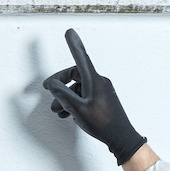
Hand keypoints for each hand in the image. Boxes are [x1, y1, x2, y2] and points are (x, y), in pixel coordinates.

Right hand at [43, 28, 146, 165]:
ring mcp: (101, 92)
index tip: (69, 32)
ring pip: (78, 88)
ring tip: (56, 110)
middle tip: (48, 89)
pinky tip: (68, 114)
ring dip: (65, 97)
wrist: (121, 138)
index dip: (73, 44)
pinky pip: (84, 96)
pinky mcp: (102, 101)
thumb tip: (52, 84)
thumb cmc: (102, 124)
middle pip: (75, 75)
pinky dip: (73, 102)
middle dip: (60, 83)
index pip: (81, 58)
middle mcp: (99, 82)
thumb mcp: (77, 109)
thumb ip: (62, 95)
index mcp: (94, 80)